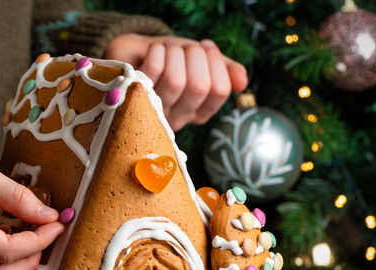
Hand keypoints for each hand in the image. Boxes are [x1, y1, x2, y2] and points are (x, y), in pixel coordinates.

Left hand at [105, 34, 247, 130]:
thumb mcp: (201, 63)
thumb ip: (225, 71)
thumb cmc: (171, 62)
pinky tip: (156, 50)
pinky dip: (158, 53)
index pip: (219, 92)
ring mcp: (153, 109)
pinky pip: (153, 72)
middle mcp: (177, 117)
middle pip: (199, 87)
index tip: (207, 46)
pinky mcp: (133, 94)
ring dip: (175, 53)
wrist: (135, 55)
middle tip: (186, 47)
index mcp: (198, 111)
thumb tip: (243, 82)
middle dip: (195, 56)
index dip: (216, 64)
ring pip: (176, 81)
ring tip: (170, 47)